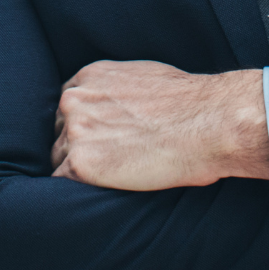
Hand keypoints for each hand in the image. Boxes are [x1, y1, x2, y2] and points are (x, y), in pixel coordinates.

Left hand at [50, 60, 268, 190]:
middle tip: (107, 162)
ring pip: (59, 158)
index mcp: (89, 77)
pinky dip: (77, 190)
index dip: (81, 126)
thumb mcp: (144, 78)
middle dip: (78, 147)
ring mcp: (75, 130)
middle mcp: (75, 99)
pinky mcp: (81, 163)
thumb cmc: (190, 103)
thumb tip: (118, 103)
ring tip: (109, 179)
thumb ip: (118, 90)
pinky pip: (62, 183)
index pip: (67, 105)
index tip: (97, 140)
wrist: (209, 123)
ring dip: (79, 170)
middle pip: (59, 131)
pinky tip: (99, 192)